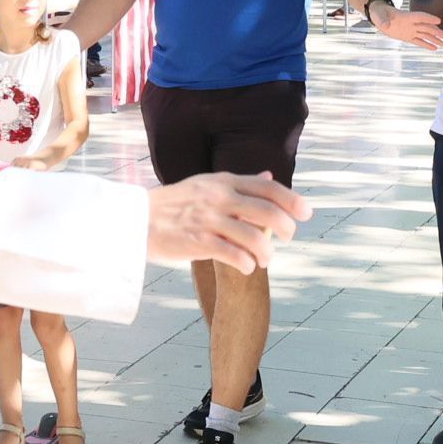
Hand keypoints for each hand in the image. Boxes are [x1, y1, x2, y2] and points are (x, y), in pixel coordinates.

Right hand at [146, 172, 308, 274]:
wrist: (136, 219)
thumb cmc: (175, 204)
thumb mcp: (207, 185)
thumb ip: (239, 183)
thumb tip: (269, 175)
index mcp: (224, 181)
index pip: (267, 188)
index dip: (292, 200)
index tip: (307, 213)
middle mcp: (219, 197)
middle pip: (267, 211)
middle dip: (286, 227)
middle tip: (289, 238)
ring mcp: (208, 219)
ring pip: (254, 236)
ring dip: (267, 251)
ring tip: (265, 259)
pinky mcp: (198, 241)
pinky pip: (233, 254)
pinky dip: (247, 263)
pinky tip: (248, 267)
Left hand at [373, 5, 442, 53]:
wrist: (379, 15)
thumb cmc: (380, 13)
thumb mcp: (380, 15)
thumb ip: (384, 21)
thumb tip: (386, 26)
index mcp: (406, 17)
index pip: (420, 17)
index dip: (428, 18)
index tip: (438, 21)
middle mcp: (411, 24)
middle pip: (426, 27)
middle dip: (436, 31)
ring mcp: (410, 30)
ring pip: (425, 35)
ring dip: (434, 39)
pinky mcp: (407, 36)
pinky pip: (418, 41)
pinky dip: (426, 44)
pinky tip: (434, 48)